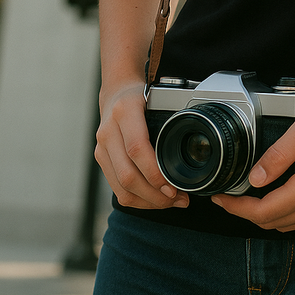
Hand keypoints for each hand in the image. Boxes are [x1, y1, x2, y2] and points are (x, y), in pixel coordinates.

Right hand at [95, 81, 188, 210]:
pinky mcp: (101, 159)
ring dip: (148, 202)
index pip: (137, 149)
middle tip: (178, 198)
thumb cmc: (141, 97)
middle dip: (155, 195)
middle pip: (128, 175)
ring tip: (171, 202)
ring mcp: (102, 147)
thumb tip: (192, 153)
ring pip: (121, 188)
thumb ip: (171, 120)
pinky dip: (138, 200)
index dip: (155, 173)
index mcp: (125, 111)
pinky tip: (155, 199)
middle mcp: (109, 131)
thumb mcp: (157, 99)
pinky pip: (117, 189)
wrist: (116, 92)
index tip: (174, 186)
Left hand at [212, 85, 294, 230]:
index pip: (267, 211)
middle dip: (248, 213)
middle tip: (229, 195)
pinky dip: (287, 211)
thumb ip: (281, 152)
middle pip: (277, 223)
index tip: (220, 199)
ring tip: (247, 194)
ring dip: (267, 214)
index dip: (238, 209)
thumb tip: (255, 178)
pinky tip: (277, 191)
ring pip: (292, 224)